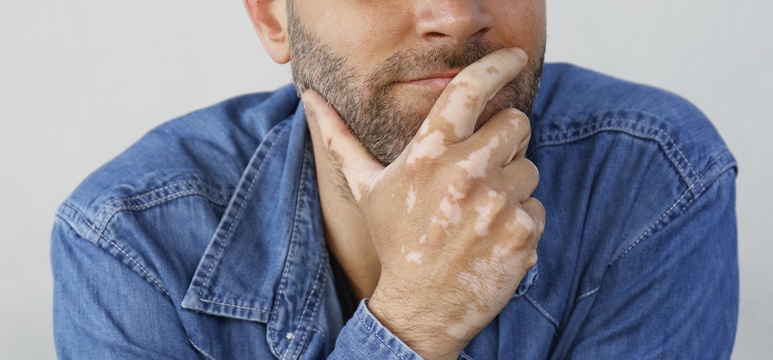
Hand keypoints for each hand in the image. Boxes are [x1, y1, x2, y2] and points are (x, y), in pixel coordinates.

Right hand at [303, 47, 543, 359]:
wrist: (420, 309)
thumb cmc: (395, 242)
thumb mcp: (367, 187)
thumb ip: (340, 138)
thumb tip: (309, 99)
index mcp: (429, 153)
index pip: (471, 89)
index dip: (497, 65)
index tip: (514, 58)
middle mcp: (465, 171)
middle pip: (516, 123)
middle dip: (504, 142)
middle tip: (479, 174)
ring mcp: (496, 203)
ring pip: (529, 167)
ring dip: (511, 187)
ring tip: (479, 214)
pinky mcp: (522, 232)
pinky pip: (537, 207)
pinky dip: (520, 222)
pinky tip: (491, 239)